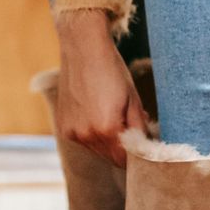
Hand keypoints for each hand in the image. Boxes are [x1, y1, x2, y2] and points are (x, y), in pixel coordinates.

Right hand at [55, 10, 148, 166]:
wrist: (84, 49)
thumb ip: (140, 128)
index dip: (136, 156)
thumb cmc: (112, 71)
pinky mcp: (63, 126)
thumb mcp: (133, 100)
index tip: (142, 148)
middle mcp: (86, 135)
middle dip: (122, 149)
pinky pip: (83, 139)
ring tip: (112, 117)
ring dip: (107, 142)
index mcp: (107, 129)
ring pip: (96, 150)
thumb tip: (146, 147)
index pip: (125, 160)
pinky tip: (96, 114)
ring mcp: (72, 132)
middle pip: (110, 158)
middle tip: (131, 130)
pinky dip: (92, 134)